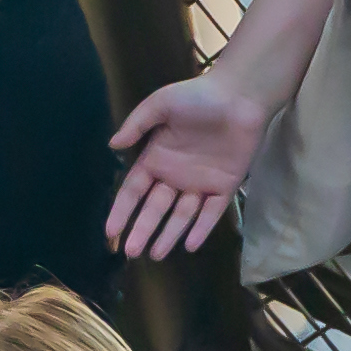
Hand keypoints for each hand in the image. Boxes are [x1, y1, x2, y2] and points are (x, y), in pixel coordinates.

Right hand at [104, 73, 272, 261]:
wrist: (240, 95)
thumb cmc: (198, 96)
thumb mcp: (161, 104)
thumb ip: (137, 124)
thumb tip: (113, 145)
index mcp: (157, 157)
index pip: (134, 191)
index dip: (122, 211)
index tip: (110, 232)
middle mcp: (176, 175)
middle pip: (155, 209)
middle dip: (142, 230)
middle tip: (130, 252)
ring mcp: (201, 182)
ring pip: (181, 215)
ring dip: (169, 234)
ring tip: (155, 254)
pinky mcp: (225, 185)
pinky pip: (212, 211)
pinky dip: (202, 228)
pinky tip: (190, 244)